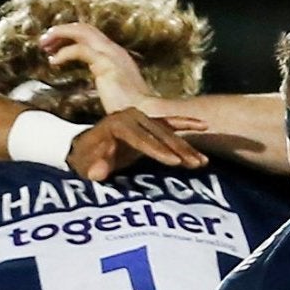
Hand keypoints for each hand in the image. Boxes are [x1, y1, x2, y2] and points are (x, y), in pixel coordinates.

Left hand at [40, 22, 157, 113]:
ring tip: (44, 45)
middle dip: (62, 31)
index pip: (92, 36)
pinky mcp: (106, 64)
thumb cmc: (131, 110)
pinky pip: (80, 49)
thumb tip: (95, 84)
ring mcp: (112, 54)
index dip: (71, 37)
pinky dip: (64, 53)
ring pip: (81, 31)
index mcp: (117, 55)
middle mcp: (115, 50)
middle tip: (44, 41)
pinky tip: (54, 62)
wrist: (145, 116)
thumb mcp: (115, 90)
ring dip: (59, 35)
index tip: (54, 47)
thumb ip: (105, 81)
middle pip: (85, 28)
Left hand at [66, 107, 207, 179]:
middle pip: (159, 133)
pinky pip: (171, 123)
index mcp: (117, 124)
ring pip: (168, 131)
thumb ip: (92, 168)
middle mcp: (131, 116)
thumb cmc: (85, 159)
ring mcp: (142, 117)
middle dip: (178, 150)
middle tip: (195, 164)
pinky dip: (187, 123)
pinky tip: (204, 125)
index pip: (141, 139)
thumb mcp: (84, 166)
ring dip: (186, 146)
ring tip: (202, 161)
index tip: (174, 162)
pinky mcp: (149, 122)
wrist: (84, 146)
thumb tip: (98, 173)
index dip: (158, 151)